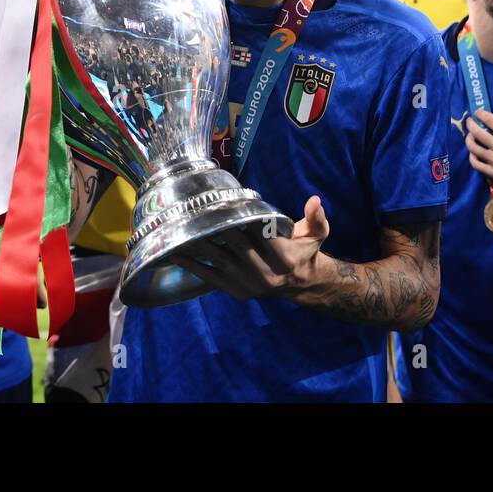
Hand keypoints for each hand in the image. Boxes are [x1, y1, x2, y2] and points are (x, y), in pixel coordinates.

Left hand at [171, 196, 329, 300]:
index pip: (261, 234)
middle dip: (217, 227)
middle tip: (198, 210)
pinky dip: (192, 266)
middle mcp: (265, 273)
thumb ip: (316, 218)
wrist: (301, 284)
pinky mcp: (237, 291)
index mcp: (285, 257)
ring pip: (220, 261)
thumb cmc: (305, 251)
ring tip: (180, 230)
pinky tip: (175, 254)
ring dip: (199, 245)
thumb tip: (315, 200)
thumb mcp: (317, 234)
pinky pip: (211, 277)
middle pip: (237, 245)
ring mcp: (249, 284)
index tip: (228, 203)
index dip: (244, 219)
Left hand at [464, 108, 492, 194]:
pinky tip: (473, 153)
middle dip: (470, 124)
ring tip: (470, 136)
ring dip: (469, 139)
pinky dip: (472, 157)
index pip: (489, 120)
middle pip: (477, 132)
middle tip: (469, 122)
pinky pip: (476, 164)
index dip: (480, 114)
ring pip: (474, 147)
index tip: (477, 112)